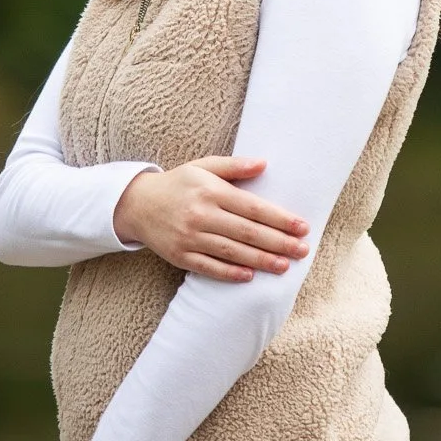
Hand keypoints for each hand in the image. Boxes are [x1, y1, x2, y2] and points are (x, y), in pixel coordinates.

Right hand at [113, 157, 309, 282]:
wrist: (137, 204)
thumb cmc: (178, 183)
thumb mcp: (203, 166)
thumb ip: (234, 166)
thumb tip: (264, 164)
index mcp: (210, 191)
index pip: (253, 207)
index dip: (280, 219)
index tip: (302, 227)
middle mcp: (201, 214)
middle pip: (247, 232)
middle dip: (278, 243)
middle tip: (302, 250)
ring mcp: (190, 237)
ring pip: (232, 252)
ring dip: (260, 260)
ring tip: (284, 266)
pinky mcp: (180, 256)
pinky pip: (209, 267)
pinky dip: (230, 273)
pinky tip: (250, 276)